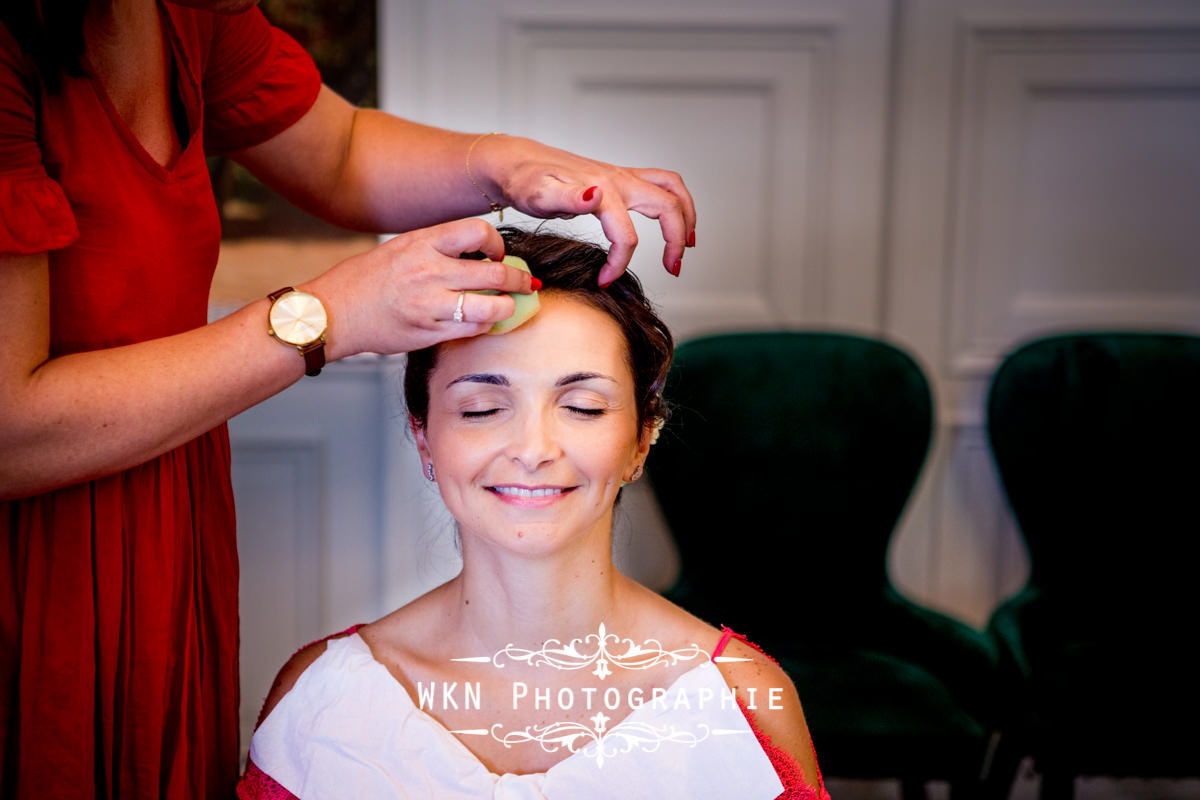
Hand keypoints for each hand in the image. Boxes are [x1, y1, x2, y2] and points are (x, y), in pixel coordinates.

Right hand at [303, 218, 535, 357]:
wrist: (333, 313)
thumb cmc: (366, 280)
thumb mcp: (401, 248)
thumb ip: (438, 248)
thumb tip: (479, 253)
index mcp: (422, 243)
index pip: (478, 232)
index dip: (497, 243)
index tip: (498, 253)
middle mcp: (429, 271)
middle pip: (494, 273)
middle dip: (518, 279)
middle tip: (525, 282)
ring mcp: (430, 304)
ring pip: (491, 306)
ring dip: (508, 307)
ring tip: (508, 305)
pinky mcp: (428, 332)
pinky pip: (472, 329)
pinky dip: (485, 325)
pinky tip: (482, 321)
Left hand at [473, 135, 696, 285]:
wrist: (517, 162)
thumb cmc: (524, 181)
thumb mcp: (537, 194)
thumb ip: (567, 197)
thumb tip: (595, 196)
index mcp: (602, 189)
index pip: (627, 235)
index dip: (620, 264)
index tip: (605, 282)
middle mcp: (619, 180)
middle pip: (668, 205)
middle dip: (677, 240)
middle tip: (674, 269)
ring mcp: (622, 176)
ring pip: (671, 189)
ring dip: (687, 216)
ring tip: (688, 245)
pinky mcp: (621, 178)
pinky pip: (661, 185)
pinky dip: (675, 203)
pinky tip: (672, 223)